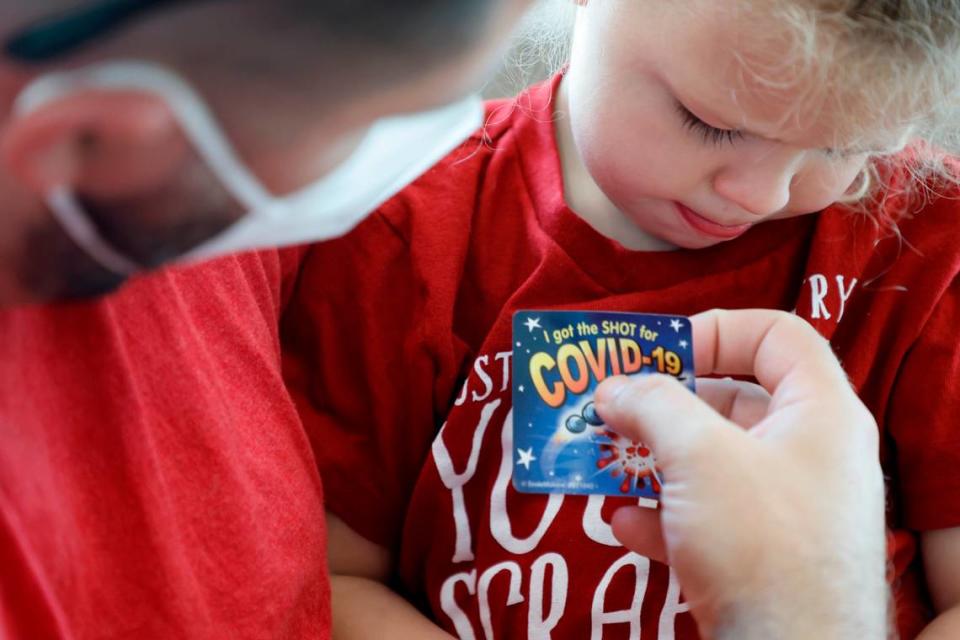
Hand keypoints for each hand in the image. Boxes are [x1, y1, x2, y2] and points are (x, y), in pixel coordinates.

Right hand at [594, 309, 887, 639]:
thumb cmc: (759, 540)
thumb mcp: (699, 455)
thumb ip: (652, 404)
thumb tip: (612, 388)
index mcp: (820, 413)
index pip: (776, 335)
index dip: (716, 330)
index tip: (660, 352)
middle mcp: (811, 455)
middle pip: (733, 400)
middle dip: (665, 403)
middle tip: (612, 406)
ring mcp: (788, 510)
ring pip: (713, 464)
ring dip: (653, 459)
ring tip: (603, 459)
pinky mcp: (763, 557)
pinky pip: (708, 518)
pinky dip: (664, 515)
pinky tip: (624, 522)